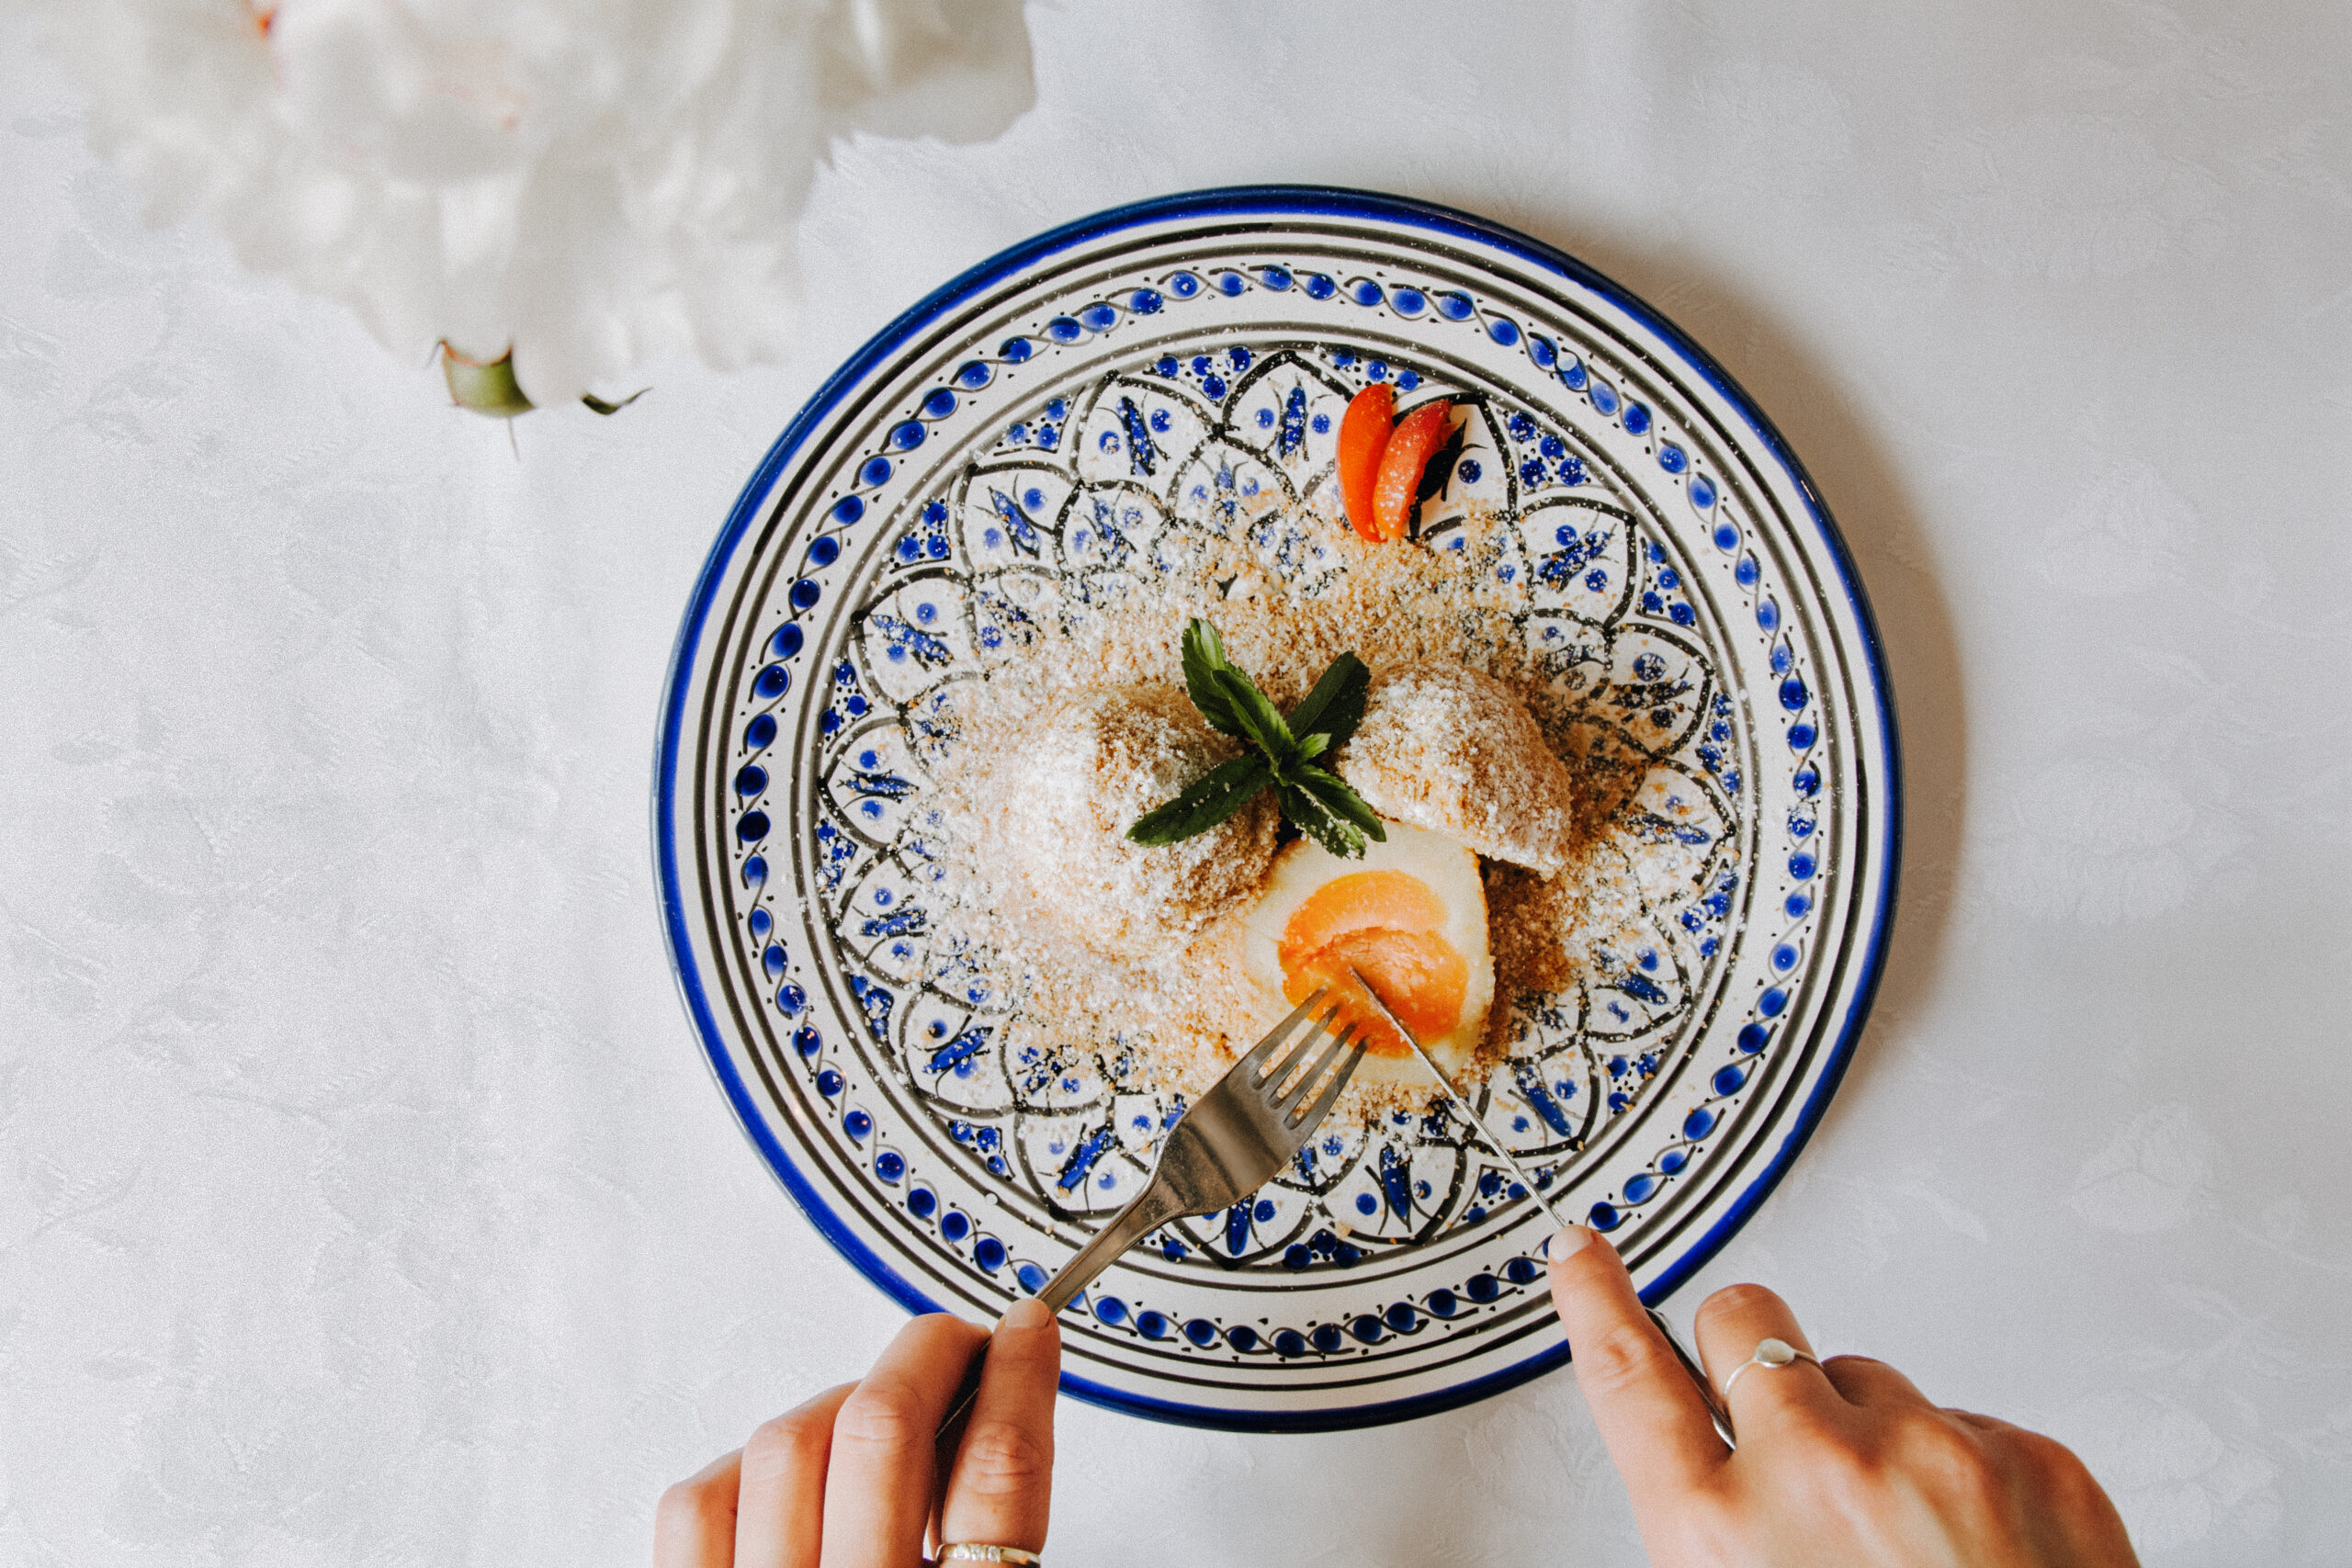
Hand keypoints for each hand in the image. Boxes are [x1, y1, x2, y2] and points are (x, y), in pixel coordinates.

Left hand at [656, 1300, 1059, 1567]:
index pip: (998, 1479)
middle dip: (924, 1356)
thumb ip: (986, 1536)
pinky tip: (781, 1485)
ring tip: (868, 1429)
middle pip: (884, 1435)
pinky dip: (742, 1471)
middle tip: (951, 1341)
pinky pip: (698, 1502)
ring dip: (834, 1410)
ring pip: (786, 1445)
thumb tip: (990, 1409)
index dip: (1017, 1381)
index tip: (1025, 1331)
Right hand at [1547, 1226, 2137, 1566]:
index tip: (1583, 1250)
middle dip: (1755, 1358)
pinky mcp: (2030, 1457)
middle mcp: (1815, 1473)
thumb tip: (1712, 1465)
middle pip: (1745, 1323)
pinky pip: (1968, 1420)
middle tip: (1788, 1429)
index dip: (1597, 1301)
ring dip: (1870, 1432)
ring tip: (1905, 1541)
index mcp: (1719, 1536)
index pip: (1630, 1378)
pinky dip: (1964, 1473)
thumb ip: (1713, 1528)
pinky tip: (1976, 1552)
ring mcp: (1931, 1454)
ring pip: (1865, 1373)